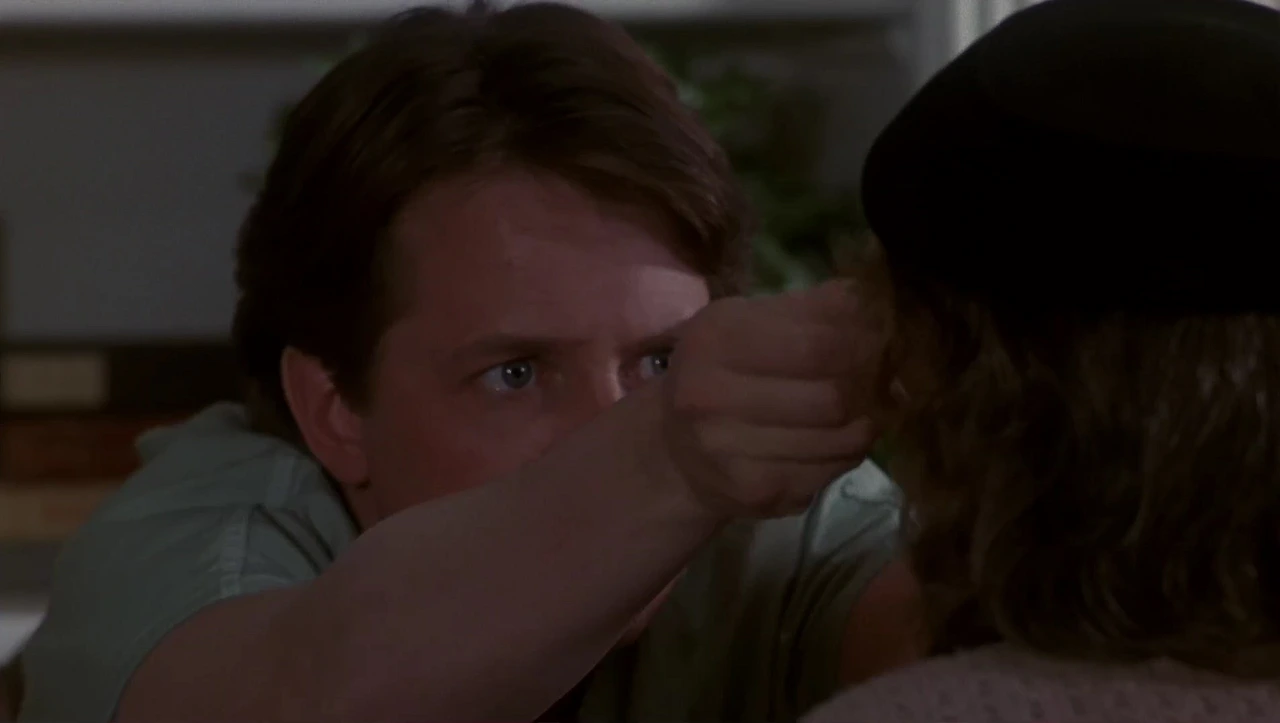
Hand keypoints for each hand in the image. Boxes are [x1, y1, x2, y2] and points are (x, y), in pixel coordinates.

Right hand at [658, 280, 884, 518]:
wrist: (672, 449)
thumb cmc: (717, 371)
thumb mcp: (743, 322)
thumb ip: (807, 310)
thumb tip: (874, 306)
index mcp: (715, 342)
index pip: (819, 342)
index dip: (866, 339)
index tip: (883, 335)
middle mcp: (712, 398)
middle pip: (834, 394)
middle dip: (872, 383)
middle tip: (885, 374)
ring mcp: (731, 453)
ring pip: (841, 438)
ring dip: (869, 419)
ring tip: (869, 405)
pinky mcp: (755, 494)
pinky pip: (830, 471)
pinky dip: (850, 452)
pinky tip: (842, 437)